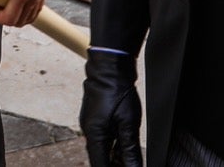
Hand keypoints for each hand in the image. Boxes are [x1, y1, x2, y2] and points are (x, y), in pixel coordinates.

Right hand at [80, 50, 142, 166]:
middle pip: (100, 159)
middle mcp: (89, 131)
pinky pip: (102, 138)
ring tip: (129, 160)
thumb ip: (130, 149)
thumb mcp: (128, 123)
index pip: (100, 165)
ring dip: (114, 158)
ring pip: (102, 149)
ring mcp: (91, 124)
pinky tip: (123, 149)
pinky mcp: (95, 118)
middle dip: (114, 166)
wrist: (109, 66)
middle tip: (130, 165)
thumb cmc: (117, 90)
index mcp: (95, 135)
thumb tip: (134, 166)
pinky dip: (112, 146)